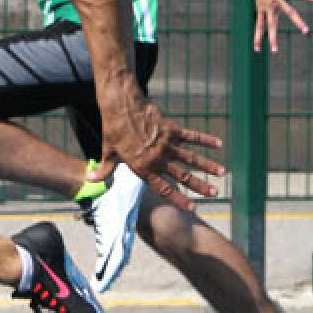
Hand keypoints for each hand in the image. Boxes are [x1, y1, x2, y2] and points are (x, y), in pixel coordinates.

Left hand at [97, 87, 223, 210]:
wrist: (120, 105)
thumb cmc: (112, 129)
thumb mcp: (107, 151)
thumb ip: (104, 169)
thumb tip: (89, 181)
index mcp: (143, 166)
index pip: (163, 187)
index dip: (178, 198)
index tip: (192, 207)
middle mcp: (157, 157)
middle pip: (182, 175)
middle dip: (200, 186)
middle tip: (215, 194)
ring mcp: (166, 143)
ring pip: (191, 158)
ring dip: (208, 166)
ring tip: (222, 174)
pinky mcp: (171, 129)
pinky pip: (192, 136)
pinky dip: (205, 139)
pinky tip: (219, 144)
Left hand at [245, 0, 312, 51]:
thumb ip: (269, 4)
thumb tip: (278, 9)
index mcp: (261, 8)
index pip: (259, 26)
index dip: (258, 38)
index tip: (257, 50)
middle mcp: (269, 5)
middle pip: (271, 24)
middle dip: (273, 37)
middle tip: (274, 50)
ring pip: (289, 12)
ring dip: (298, 22)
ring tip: (306, 31)